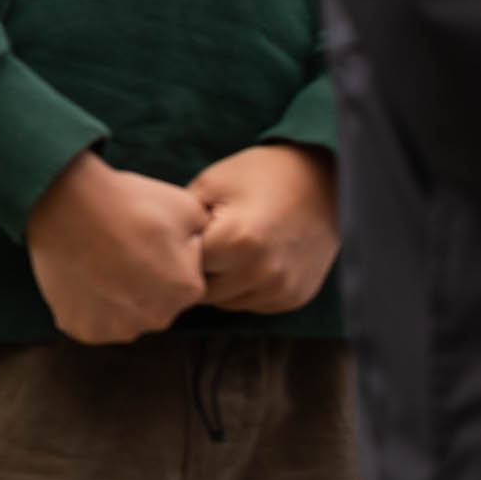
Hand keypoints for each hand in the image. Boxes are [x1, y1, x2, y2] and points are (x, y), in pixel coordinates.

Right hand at [25, 151, 209, 344]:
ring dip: (118, 296)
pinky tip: (82, 275)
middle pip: (157, 302)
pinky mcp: (84, 329)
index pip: (186, 279)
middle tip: (122, 248)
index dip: (168, 255)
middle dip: (145, 281)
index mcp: (187, 290)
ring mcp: (117, 328)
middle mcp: (157, 318)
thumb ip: (204, 236)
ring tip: (99, 260)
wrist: (65, 202)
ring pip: (126, 315)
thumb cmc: (127, 200)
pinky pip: (94, 321)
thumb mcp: (185, 206)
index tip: (147, 238)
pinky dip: (90, 304)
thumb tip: (204, 249)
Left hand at [190, 143, 339, 313]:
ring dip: (221, 283)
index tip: (184, 233)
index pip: (184, 264)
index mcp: (236, 242)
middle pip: (203, 290)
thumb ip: (182, 220)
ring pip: (227, 302)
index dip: (179, 248)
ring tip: (229, 249)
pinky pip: (252, 304)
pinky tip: (249, 259)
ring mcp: (281, 290)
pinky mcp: (294, 298)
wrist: (324, 180)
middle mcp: (262, 273)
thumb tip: (156, 246)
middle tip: (206, 242)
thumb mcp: (211, 184)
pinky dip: (244, 288)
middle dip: (198, 269)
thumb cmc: (260, 175)